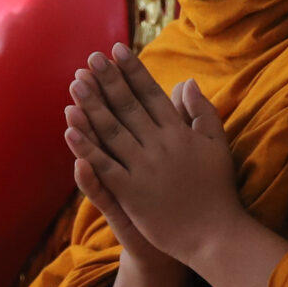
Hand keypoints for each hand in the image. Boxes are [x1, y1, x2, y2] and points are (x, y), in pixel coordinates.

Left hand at [62, 46, 243, 269]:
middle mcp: (160, 145)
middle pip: (128, 107)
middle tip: (91, 59)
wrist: (214, 235)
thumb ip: (202, 111)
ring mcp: (144, 169)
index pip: (151, 94)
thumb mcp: (216, 145)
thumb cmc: (217, 189)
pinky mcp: (131, 193)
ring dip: (92, 107)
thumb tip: (187, 81)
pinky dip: (87, 148)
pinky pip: (104, 166)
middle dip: (108, 81)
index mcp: (179, 132)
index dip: (133, 72)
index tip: (117, 51)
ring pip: (112, 132)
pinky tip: (70, 130)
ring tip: (75, 84)